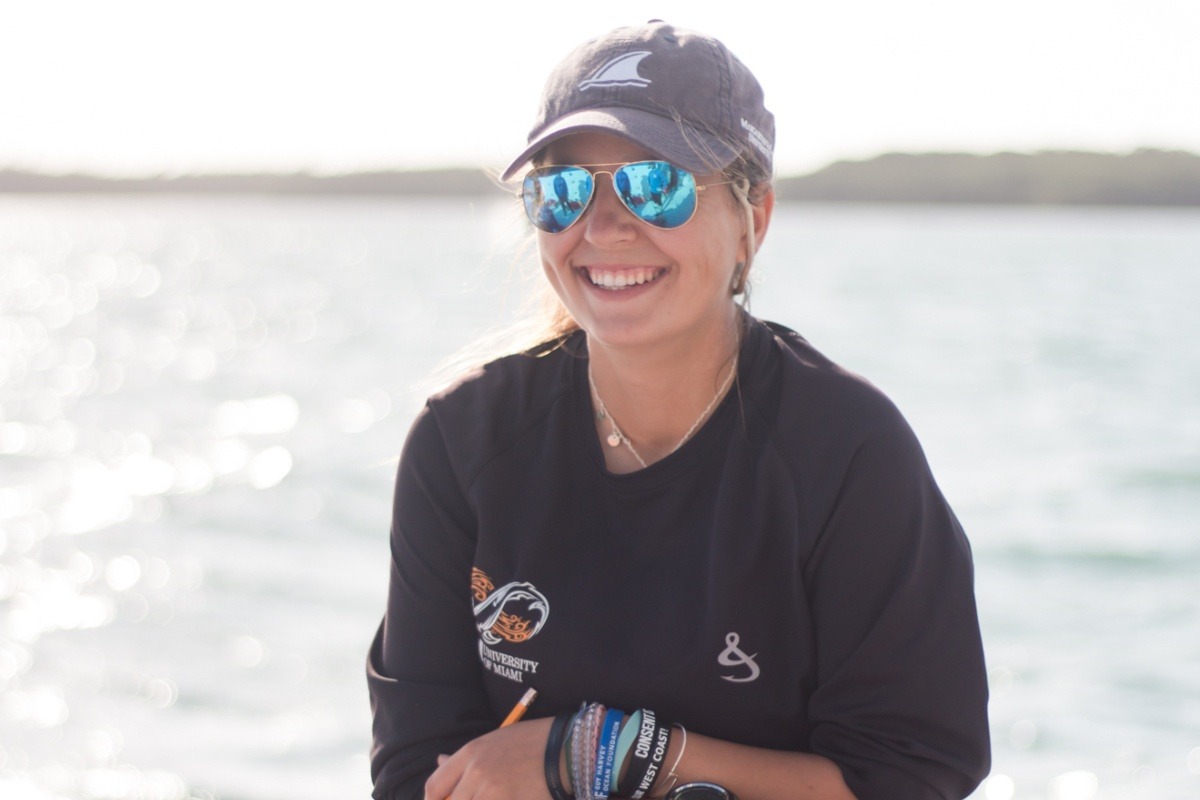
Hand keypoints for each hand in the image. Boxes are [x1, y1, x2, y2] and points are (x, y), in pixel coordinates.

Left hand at [424, 716, 553, 799]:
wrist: (564, 750)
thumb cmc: (531, 742)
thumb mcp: (494, 740)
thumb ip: (465, 756)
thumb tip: (439, 760)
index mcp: (470, 753)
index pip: (434, 785)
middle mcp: (476, 772)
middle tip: (471, 798)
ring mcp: (492, 791)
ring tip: (494, 796)